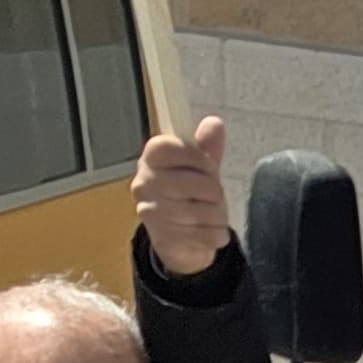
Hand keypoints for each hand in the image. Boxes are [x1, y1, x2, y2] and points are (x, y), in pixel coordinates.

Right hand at [134, 116, 232, 277]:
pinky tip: (209, 232)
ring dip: (218, 215)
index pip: (173, 148)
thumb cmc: (188, 196)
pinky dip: (218, 235)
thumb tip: (215, 123)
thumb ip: (207, 148)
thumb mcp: (199, 169)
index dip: (199, 158)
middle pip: (198, 183)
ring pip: (205, 211)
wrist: (177, 239)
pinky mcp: (165, 238)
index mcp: (150, 159)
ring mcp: (152, 211)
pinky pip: (208, 235)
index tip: (207, 166)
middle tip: (212, 197)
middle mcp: (144, 183)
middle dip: (215, 192)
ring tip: (210, 215)